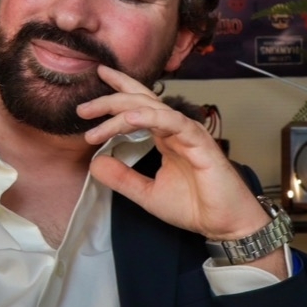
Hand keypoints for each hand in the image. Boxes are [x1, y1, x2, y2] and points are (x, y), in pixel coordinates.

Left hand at [78, 65, 272, 242]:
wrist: (224, 225)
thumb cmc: (194, 206)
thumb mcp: (146, 193)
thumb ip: (122, 178)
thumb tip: (94, 163)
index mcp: (165, 136)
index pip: (139, 105)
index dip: (119, 90)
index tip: (95, 81)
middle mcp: (175, 129)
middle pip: (140, 101)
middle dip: (110, 100)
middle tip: (83, 109)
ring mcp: (188, 133)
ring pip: (152, 109)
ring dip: (122, 110)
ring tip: (97, 116)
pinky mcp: (200, 143)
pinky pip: (174, 122)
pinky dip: (152, 117)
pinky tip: (131, 118)